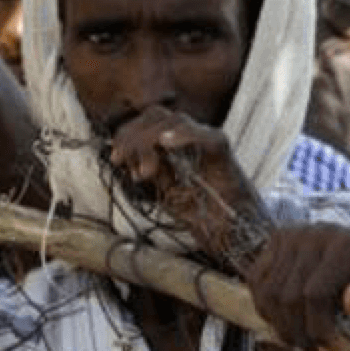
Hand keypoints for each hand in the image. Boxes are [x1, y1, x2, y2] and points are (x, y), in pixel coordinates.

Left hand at [109, 105, 268, 267]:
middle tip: (119, 159)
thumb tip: (122, 156)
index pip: (147, 122)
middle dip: (132, 134)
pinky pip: (205, 136)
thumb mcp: (165, 192)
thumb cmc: (204, 216)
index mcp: (177, 144)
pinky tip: (166, 142)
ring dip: (150, 140)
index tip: (114, 157)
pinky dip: (183, 134)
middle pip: (156, 115)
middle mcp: (192, 138)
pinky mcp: (224, 154)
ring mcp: (209, 143)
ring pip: (175, 120)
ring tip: (146, 170)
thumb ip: (148, 172)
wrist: (235, 235)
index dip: (126, 134)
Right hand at [246, 223, 349, 350]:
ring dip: (281, 325)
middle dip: (298, 332)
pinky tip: (289, 321)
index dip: (318, 330)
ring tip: (303, 340)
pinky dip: (266, 307)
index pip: (314, 294)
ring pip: (267, 292)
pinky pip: (256, 281)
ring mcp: (292, 234)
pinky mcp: (277, 241)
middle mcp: (314, 231)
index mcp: (346, 242)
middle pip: (287, 295)